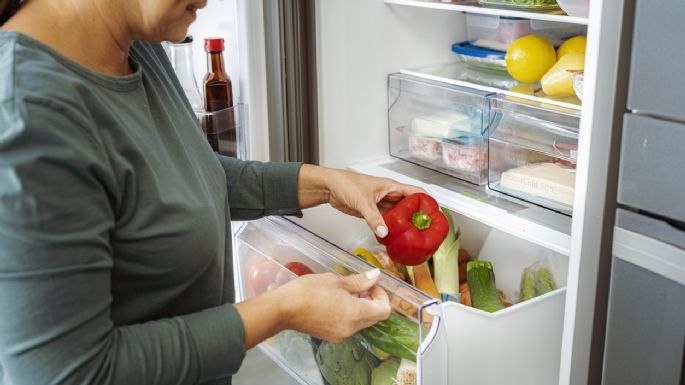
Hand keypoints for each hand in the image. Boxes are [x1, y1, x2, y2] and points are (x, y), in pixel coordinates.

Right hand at [235, 269, 390, 347]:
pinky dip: (349, 314)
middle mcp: (351, 328)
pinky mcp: (331, 336)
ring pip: (362, 321)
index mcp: (356, 314)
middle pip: (374, 317)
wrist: (283, 309)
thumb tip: (375, 276)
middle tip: (360, 286)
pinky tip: (336, 301)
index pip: (384, 310)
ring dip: (360, 307)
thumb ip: (359, 281)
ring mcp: (341, 334)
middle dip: (371, 300)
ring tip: (345, 292)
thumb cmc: (308, 291)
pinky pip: (349, 325)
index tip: (371, 284)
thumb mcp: (336, 281)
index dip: (381, 295)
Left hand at [297, 165, 424, 238]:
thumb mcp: (363, 202)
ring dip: (404, 225)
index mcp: (391, 187)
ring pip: (399, 216)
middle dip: (418, 217)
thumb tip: (384, 232)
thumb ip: (373, 218)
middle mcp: (389, 195)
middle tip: (425, 230)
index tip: (436, 213)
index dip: (428, 201)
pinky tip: (394, 238)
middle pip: (409, 206)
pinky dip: (391, 229)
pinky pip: (387, 222)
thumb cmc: (346, 184)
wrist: (330, 187)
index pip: (416, 192)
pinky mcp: (374, 212)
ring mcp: (382, 204)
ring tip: (413, 237)